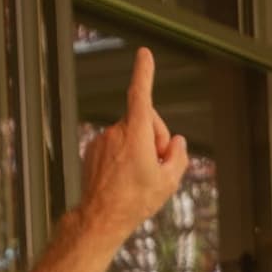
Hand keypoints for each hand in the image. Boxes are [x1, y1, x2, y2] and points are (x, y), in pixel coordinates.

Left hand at [77, 46, 190, 239]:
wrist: (101, 217)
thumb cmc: (135, 200)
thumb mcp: (169, 181)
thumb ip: (178, 156)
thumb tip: (176, 142)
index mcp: (136, 134)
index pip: (141, 95)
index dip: (144, 73)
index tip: (144, 54)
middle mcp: (116, 131)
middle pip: (145, 121)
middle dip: (155, 138)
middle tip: (157, 166)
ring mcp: (102, 140)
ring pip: (130, 134)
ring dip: (139, 149)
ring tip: (139, 177)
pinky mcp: (93, 149)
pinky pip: (115, 145)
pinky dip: (123, 155)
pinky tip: (124, 178)